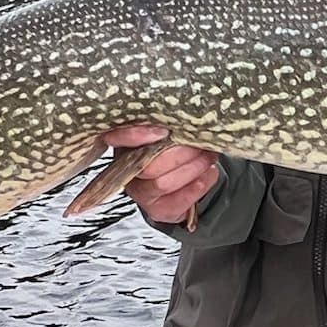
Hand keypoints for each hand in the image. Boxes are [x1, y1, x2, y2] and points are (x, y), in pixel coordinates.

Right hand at [103, 123, 220, 224]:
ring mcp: (140, 192)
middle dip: (181, 154)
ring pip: (162, 183)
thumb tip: (187, 117)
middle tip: (201, 144)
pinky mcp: (156, 209)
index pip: (117, 139)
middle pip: (148, 164)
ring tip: (209, 158)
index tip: (164, 131)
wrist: (183, 184)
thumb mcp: (168, 134)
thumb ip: (169, 127)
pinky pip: (176, 201)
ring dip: (192, 169)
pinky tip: (209, 173)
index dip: (135, 136)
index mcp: (125, 145)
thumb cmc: (174, 151)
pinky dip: (198, 186)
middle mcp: (126, 171)